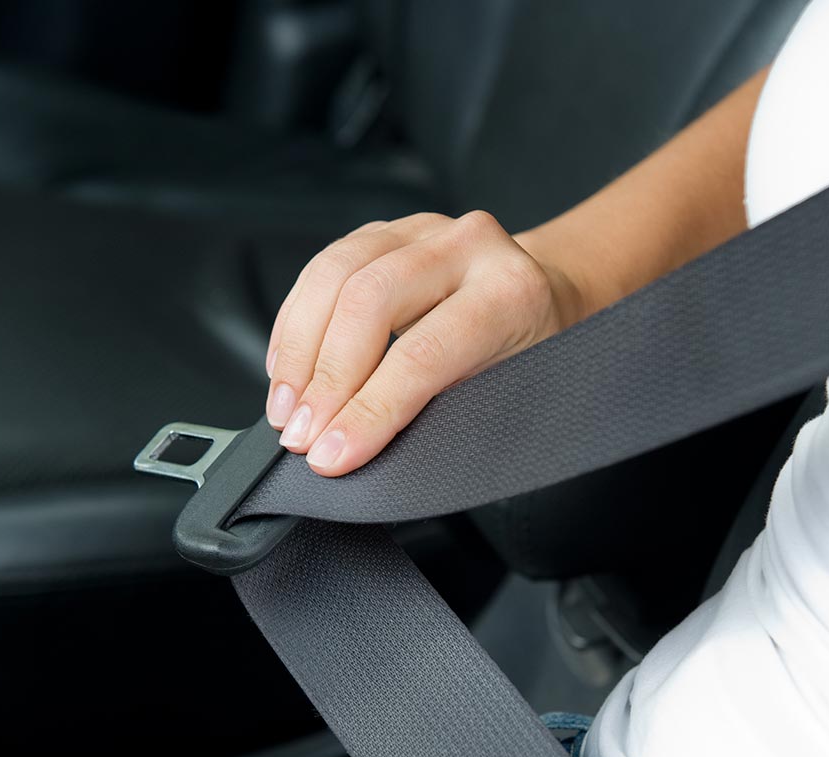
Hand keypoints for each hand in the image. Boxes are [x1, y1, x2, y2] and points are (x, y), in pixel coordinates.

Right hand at [265, 210, 581, 475]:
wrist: (544, 299)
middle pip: (368, 301)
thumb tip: (356, 450)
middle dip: (324, 380)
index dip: (367, 412)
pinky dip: (295, 325)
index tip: (329, 456)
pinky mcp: (385, 231)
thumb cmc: (528, 358)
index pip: (422, 355)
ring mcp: (422, 229)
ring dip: (298, 351)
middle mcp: (468, 246)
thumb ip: (441, 417)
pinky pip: (321, 270)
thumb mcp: (506, 395)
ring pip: (334, 274)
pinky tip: (285, 370)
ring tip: (284, 410)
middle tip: (300, 436)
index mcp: (510, 293)